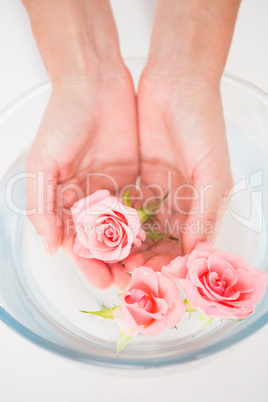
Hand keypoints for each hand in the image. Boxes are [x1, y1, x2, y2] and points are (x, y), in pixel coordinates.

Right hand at [25, 66, 137, 289]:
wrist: (95, 83)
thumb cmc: (63, 119)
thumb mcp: (42, 162)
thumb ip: (40, 205)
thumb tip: (48, 246)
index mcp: (65, 204)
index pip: (78, 245)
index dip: (90, 265)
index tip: (105, 281)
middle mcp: (90, 203)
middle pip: (106, 246)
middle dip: (118, 266)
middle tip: (135, 283)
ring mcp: (115, 193)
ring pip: (128, 233)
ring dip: (138, 253)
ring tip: (153, 270)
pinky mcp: (136, 180)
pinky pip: (145, 210)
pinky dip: (153, 228)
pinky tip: (164, 242)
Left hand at [123, 0, 238, 271]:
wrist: (175, 81)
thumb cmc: (202, 122)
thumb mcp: (213, 171)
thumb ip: (205, 213)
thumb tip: (195, 251)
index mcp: (201, 204)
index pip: (186, 245)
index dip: (170, 263)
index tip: (153, 276)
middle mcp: (178, 201)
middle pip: (160, 242)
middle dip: (144, 259)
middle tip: (124, 273)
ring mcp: (155, 190)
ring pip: (140, 228)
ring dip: (126, 246)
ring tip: (110, 260)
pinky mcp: (135, 176)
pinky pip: (124, 206)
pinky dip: (114, 222)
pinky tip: (102, 234)